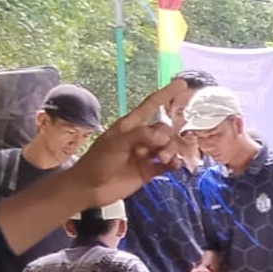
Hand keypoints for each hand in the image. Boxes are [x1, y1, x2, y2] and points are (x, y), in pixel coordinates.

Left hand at [69, 81, 197, 201]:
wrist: (90, 188)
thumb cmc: (98, 161)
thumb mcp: (116, 143)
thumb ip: (140, 136)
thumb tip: (163, 136)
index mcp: (131, 125)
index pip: (152, 105)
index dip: (166, 94)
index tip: (182, 83)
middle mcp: (141, 137)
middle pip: (164, 129)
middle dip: (167, 137)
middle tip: (159, 151)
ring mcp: (146, 154)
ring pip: (168, 146)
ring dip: (170, 150)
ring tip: (164, 159)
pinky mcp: (149, 171)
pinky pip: (168, 164)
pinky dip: (174, 163)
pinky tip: (174, 166)